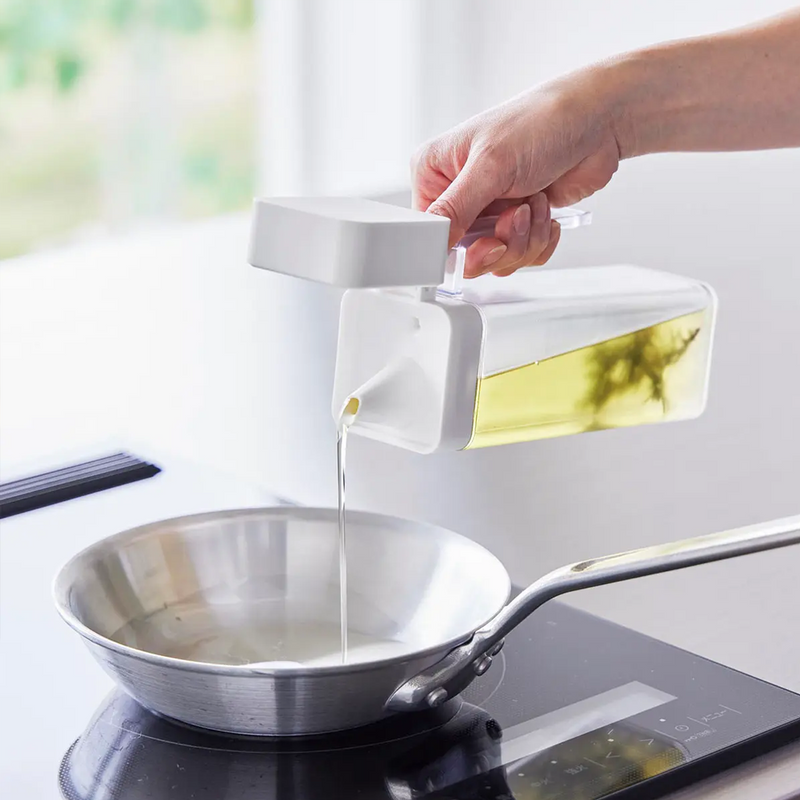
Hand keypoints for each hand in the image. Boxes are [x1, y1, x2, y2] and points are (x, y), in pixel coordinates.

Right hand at [412, 70, 619, 276]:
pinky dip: (538, 241)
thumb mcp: (490, 166)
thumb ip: (456, 209)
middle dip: (500, 242)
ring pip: (495, 259)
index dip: (457, 247)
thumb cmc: (541, 122)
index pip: (430, 232)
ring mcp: (488, 211)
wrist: (596, 121)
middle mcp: (459, 194)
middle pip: (464, 254)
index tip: (486, 242)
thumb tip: (433, 241)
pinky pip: (519, 257)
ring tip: (535, 203)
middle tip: (516, 217)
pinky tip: (545, 211)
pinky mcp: (516, 224)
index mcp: (435, 174)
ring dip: (524, 238)